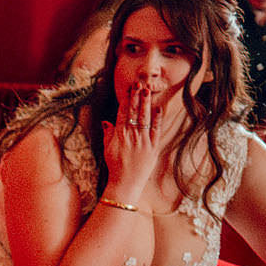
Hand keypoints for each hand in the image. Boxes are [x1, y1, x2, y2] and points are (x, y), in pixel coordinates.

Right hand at [100, 80, 162, 200]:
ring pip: (145, 117)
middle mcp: (132, 135)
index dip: (126, 100)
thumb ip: (108, 134)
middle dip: (137, 97)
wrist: (125, 183)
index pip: (123, 113)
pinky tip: (158, 108)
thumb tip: (106, 121)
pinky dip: (157, 119)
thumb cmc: (115, 166)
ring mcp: (143, 140)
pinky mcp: (153, 147)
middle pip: (134, 112)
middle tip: (140, 83)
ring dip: (146, 103)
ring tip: (148, 90)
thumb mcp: (107, 149)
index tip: (129, 89)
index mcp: (119, 135)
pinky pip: (156, 130)